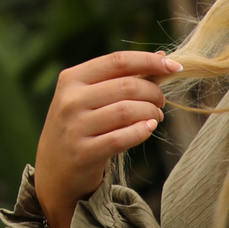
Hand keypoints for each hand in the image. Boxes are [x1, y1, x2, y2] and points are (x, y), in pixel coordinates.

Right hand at [34, 51, 182, 227]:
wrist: (54, 170)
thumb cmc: (79, 128)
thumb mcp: (88, 98)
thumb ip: (119, 78)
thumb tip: (162, 57)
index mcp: (72, 78)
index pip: (117, 61)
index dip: (149, 61)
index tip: (173, 66)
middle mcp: (71, 100)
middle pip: (126, 86)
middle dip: (153, 92)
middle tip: (161, 102)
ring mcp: (76, 127)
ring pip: (127, 111)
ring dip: (150, 113)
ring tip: (157, 117)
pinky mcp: (85, 153)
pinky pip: (121, 138)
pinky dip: (141, 132)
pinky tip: (149, 128)